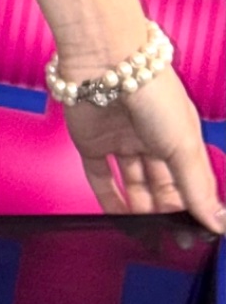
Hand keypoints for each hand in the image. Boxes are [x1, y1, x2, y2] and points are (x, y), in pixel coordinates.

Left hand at [61, 64, 225, 234]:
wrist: (106, 62)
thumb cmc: (152, 91)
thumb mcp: (184, 143)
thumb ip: (197, 187)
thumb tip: (217, 222)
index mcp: (179, 135)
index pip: (189, 180)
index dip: (192, 207)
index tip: (195, 234)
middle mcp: (150, 139)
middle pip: (161, 185)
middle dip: (166, 213)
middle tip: (171, 241)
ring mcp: (120, 141)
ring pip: (132, 184)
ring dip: (140, 212)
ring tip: (149, 238)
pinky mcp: (91, 143)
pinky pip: (100, 179)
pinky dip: (110, 201)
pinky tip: (121, 223)